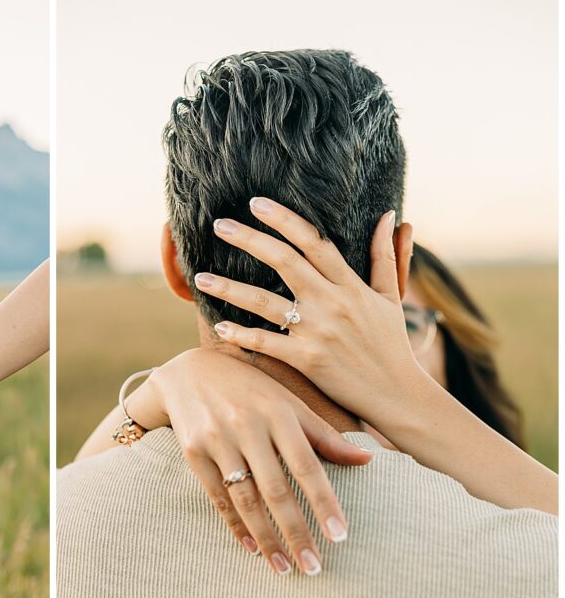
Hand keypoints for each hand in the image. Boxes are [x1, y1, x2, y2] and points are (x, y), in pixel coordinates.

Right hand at [129, 349, 370, 575]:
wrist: (188, 371)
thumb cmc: (249, 388)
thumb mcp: (287, 402)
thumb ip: (323, 434)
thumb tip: (367, 461)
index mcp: (277, 412)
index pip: (306, 465)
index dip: (324, 502)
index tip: (340, 537)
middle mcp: (246, 426)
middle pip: (275, 489)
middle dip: (296, 532)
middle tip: (314, 568)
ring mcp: (217, 439)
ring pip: (245, 499)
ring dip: (266, 538)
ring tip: (285, 568)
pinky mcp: (193, 452)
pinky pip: (217, 497)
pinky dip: (235, 525)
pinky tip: (251, 549)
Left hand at [196, 196, 425, 430]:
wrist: (397, 394)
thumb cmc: (391, 344)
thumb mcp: (392, 296)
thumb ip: (386, 255)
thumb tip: (391, 216)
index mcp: (350, 284)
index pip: (314, 242)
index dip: (285, 220)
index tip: (257, 203)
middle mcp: (332, 303)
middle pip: (285, 262)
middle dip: (250, 240)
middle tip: (220, 224)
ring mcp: (317, 332)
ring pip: (265, 302)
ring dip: (230, 288)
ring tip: (200, 278)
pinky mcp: (307, 360)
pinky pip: (267, 343)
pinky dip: (241, 334)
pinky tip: (219, 326)